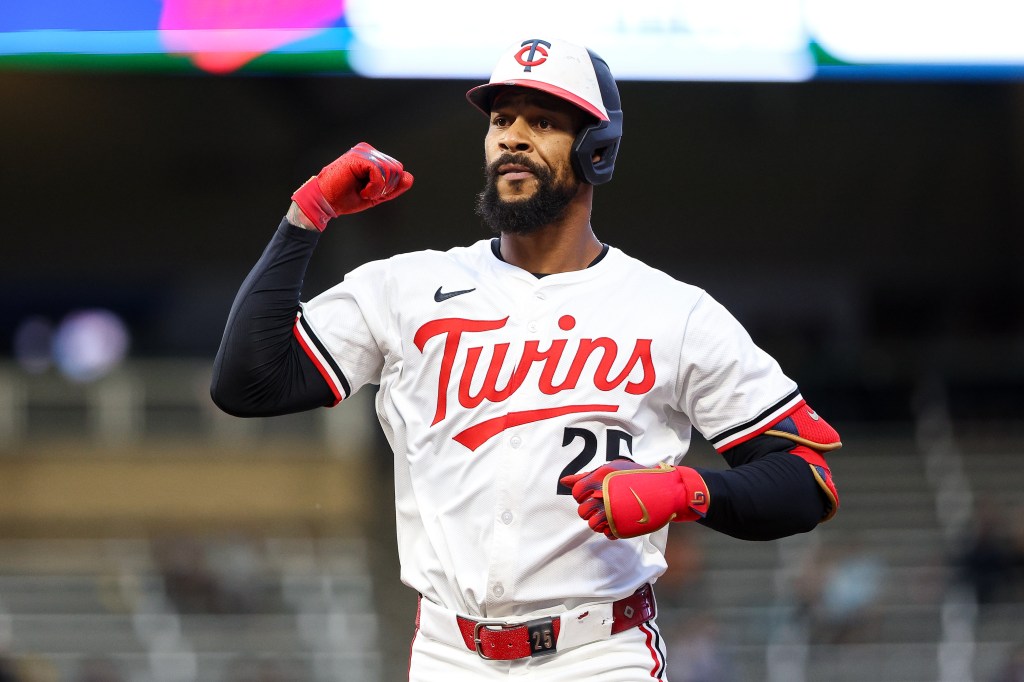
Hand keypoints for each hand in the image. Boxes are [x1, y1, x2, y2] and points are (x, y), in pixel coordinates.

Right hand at [291, 142, 414, 230]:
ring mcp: (363, 152)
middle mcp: (368, 151)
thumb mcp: (377, 195)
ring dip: (379, 188)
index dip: (390, 187)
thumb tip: (409, 177)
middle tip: (368, 193)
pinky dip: (375, 187)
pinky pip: (380, 172)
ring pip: (390, 170)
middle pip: (397, 169)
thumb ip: (394, 187)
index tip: (372, 194)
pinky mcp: (358, 157)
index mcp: (373, 157)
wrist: (326, 201)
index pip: (397, 169)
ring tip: (364, 192)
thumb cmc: (346, 198)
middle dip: (386, 187)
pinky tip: (363, 192)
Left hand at [560, 461, 708, 539]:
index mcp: (600, 479)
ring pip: (592, 525)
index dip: (582, 495)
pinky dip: (610, 530)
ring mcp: (612, 513)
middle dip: (590, 509)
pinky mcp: (622, 527)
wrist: (665, 490)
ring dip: (599, 521)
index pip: (576, 493)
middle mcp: (603, 496)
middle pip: (582, 511)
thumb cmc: (636, 476)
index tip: (594, 494)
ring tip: (612, 513)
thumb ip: (586, 476)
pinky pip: (605, 534)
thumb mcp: (612, 469)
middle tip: (604, 504)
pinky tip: (619, 520)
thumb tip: (563, 481)